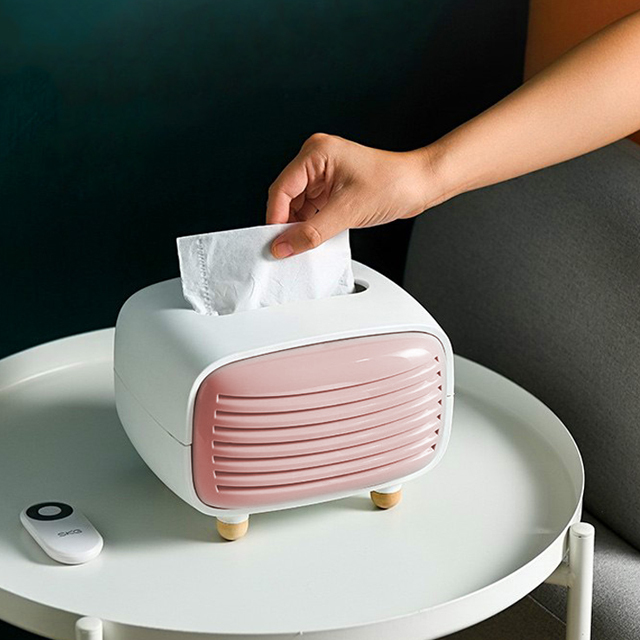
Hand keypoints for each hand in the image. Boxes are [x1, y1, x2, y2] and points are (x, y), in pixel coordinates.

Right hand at [266, 133, 447, 257]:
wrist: (420, 185)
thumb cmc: (394, 184)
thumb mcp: (347, 211)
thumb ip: (311, 232)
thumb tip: (283, 246)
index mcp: (316, 153)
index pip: (281, 189)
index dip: (276, 218)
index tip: (275, 242)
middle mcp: (317, 159)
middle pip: (287, 198)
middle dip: (288, 224)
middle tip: (288, 248)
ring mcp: (325, 173)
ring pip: (298, 205)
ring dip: (300, 226)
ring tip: (305, 244)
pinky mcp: (333, 187)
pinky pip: (312, 208)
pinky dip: (312, 224)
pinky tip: (316, 237)